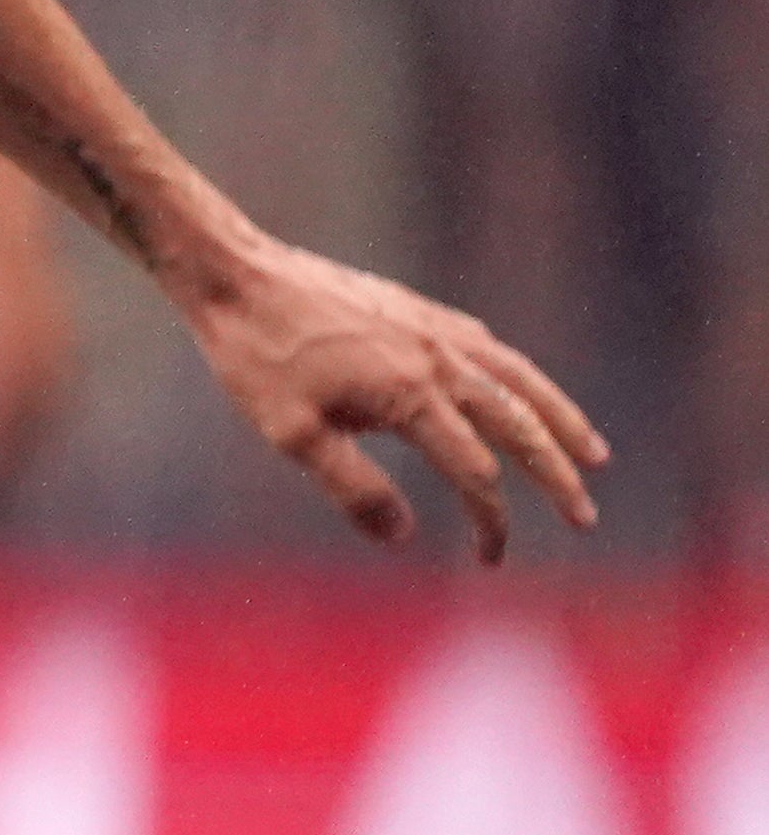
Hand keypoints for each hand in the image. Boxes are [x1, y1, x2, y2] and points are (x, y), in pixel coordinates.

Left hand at [178, 233, 605, 561]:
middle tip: (585, 518)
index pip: (476, 474)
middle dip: (557, 477)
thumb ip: (352, 488)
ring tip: (594, 454)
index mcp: (412, 397)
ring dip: (561, 420)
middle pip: (520, 427)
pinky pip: (491, 350)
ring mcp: (437, 330)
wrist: (240, 275)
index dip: (491, 522)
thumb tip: (405, 536)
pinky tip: (524, 391)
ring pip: (520, 381)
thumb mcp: (291, 435)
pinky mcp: (423, 312)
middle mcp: (440, 361)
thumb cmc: (257, 357)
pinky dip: (520, 378)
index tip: (492, 558)